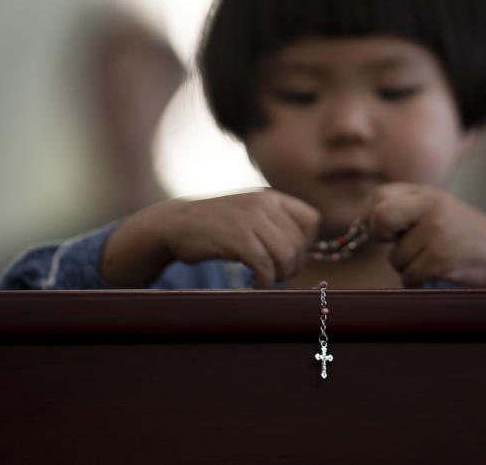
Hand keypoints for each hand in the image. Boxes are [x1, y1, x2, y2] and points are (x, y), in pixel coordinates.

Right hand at [101, 190, 319, 288]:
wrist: (173, 224)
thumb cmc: (215, 227)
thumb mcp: (249, 215)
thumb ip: (275, 225)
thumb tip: (305, 253)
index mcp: (271, 197)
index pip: (312, 220)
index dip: (306, 244)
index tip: (290, 257)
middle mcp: (264, 204)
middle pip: (299, 244)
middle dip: (291, 266)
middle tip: (274, 275)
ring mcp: (250, 219)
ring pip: (286, 256)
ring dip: (278, 276)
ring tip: (263, 280)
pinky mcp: (236, 238)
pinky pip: (265, 267)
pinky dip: (264, 283)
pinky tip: (254, 287)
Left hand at [364, 183, 485, 287]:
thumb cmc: (461, 230)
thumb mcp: (435, 206)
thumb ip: (402, 207)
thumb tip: (361, 225)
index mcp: (425, 193)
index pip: (378, 197)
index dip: (373, 216)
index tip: (385, 230)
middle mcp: (430, 208)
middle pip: (380, 220)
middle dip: (381, 237)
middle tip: (397, 243)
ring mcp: (436, 233)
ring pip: (395, 258)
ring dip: (407, 266)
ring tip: (431, 258)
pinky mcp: (440, 260)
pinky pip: (409, 277)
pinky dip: (418, 281)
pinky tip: (437, 272)